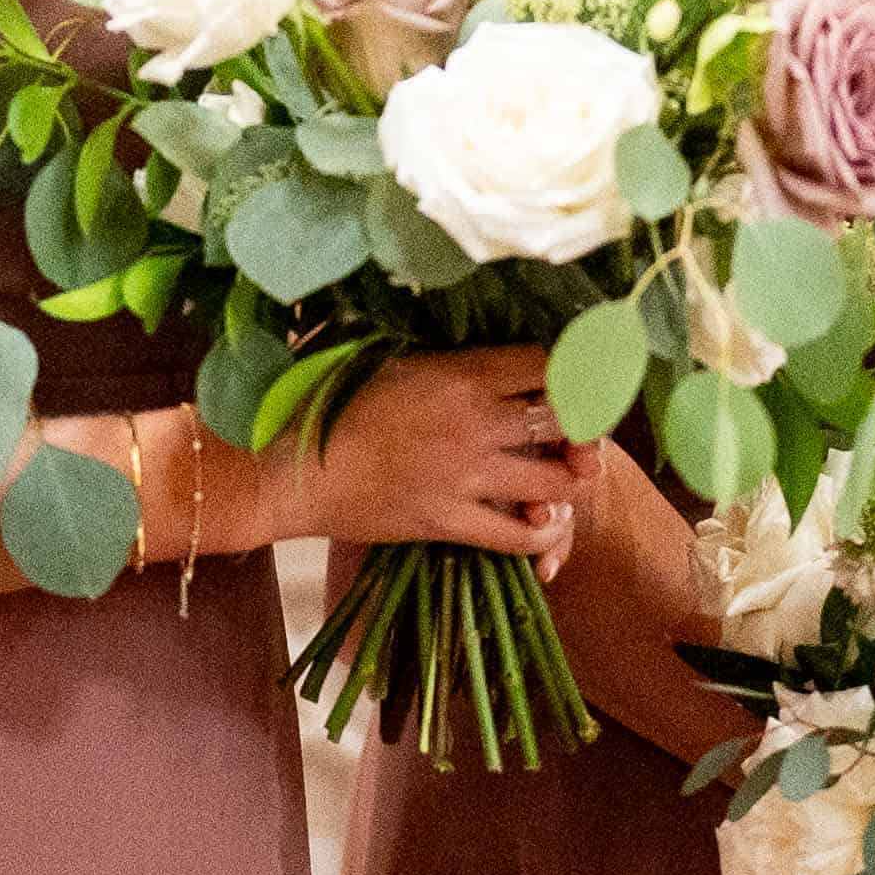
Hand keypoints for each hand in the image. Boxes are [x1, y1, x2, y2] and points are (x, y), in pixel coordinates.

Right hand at [291, 345, 588, 560]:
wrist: (287, 468)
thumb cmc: (326, 400)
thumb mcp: (387, 355)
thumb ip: (443, 352)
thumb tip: (483, 337)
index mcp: (461, 373)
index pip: (550, 361)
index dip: (580, 364)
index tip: (587, 369)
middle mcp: (474, 423)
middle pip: (566, 420)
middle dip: (585, 424)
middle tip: (582, 429)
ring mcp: (463, 477)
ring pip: (553, 482)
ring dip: (571, 480)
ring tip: (569, 476)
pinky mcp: (447, 522)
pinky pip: (516, 536)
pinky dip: (542, 533)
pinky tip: (544, 524)